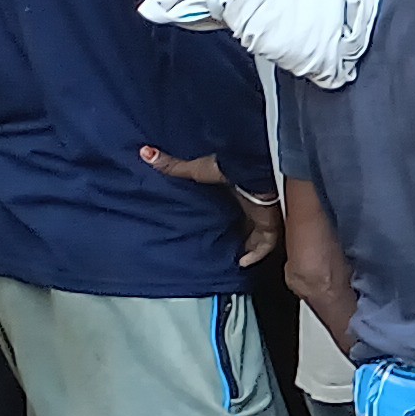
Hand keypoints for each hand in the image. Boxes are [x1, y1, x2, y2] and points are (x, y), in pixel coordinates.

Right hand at [142, 148, 275, 268]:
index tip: (217, 224)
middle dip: (240, 232)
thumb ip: (172, 166)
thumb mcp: (195, 170)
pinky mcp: (270, 224)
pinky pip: (266, 245)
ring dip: (249, 246)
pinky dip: (256, 255)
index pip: (235, 205)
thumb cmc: (225, 167)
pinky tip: (243, 263)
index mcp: (238, 189)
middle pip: (248, 221)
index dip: (229, 214)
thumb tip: (145, 152)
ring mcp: (263, 215)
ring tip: (233, 257)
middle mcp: (252, 203)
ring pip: (259, 235)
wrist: (250, 171)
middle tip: (225, 245)